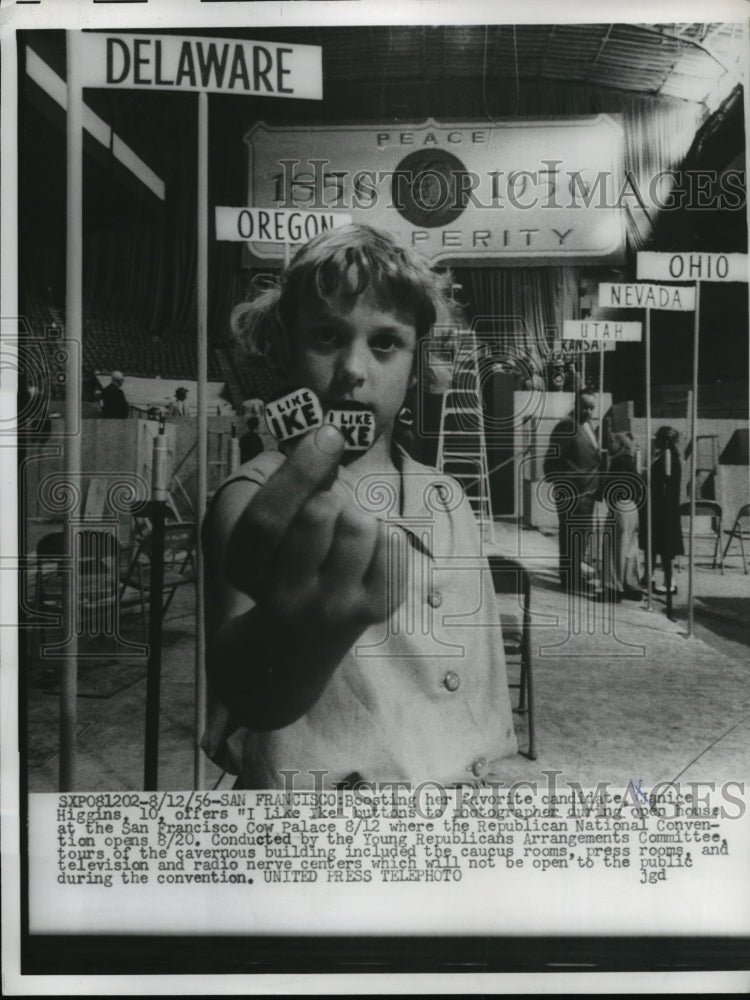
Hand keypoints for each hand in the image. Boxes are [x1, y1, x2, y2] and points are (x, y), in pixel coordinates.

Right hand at [226, 425, 403, 630]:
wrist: (294, 647)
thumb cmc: (282, 566)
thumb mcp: (265, 532)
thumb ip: (288, 489)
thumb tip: (329, 438)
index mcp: (245, 569)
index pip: (267, 517)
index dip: (299, 469)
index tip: (327, 432)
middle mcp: (285, 596)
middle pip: (319, 512)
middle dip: (329, 495)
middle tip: (327, 511)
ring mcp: (331, 608)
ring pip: (361, 525)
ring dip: (357, 516)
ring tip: (346, 536)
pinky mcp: (372, 610)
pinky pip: (394, 543)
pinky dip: (386, 536)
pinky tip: (368, 553)